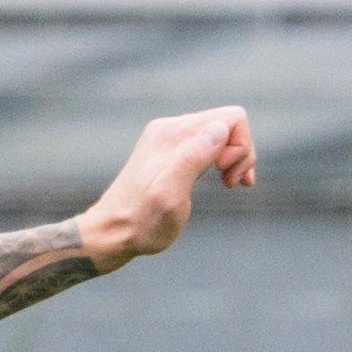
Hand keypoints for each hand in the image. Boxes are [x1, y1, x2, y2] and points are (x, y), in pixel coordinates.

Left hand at [77, 106, 256, 268]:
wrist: (110, 233)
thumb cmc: (142, 223)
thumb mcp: (171, 196)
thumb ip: (193, 159)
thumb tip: (219, 128)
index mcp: (174, 135)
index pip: (232, 119)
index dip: (240, 147)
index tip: (225, 176)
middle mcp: (170, 128)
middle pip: (228, 123)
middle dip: (239, 152)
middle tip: (229, 183)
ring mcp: (167, 137)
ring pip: (219, 133)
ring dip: (232, 158)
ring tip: (228, 183)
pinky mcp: (166, 149)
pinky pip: (205, 142)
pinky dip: (219, 159)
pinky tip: (222, 179)